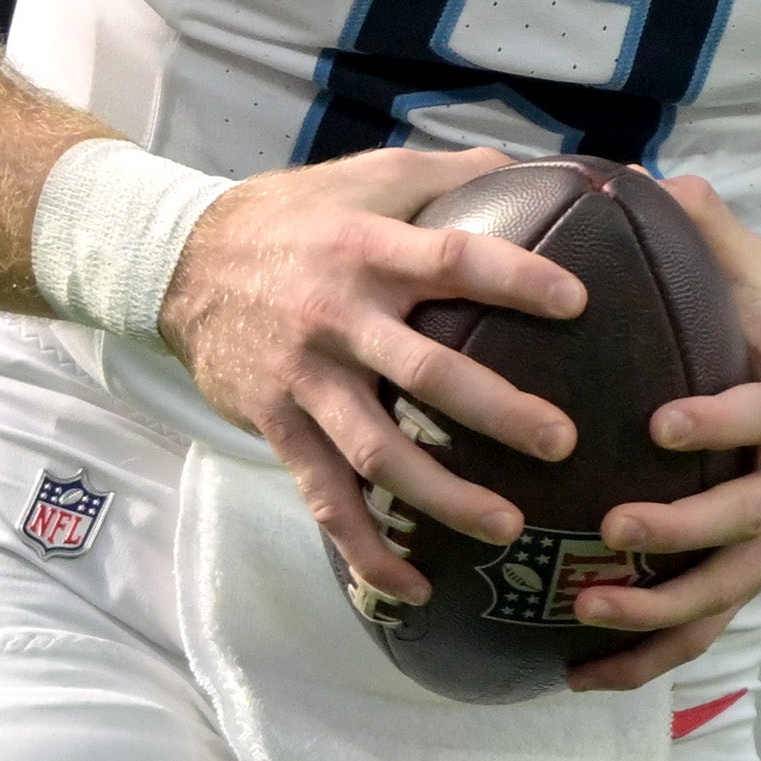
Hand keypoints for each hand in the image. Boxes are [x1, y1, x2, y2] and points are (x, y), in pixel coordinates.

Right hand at [159, 145, 584, 604]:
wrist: (180, 261)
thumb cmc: (300, 213)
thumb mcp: (374, 174)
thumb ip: (460, 175)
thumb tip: (558, 174)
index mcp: (371, 250)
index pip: (454, 261)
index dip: (516, 279)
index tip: (579, 303)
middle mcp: (340, 318)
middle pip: (426, 372)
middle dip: (497, 412)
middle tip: (563, 443)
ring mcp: (306, 381)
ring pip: (379, 452)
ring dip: (443, 497)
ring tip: (509, 527)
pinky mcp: (278, 427)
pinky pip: (326, 498)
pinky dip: (365, 548)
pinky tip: (413, 586)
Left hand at [560, 174, 760, 692]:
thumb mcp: (759, 281)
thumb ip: (712, 238)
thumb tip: (653, 177)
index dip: (721, 422)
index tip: (661, 423)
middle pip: (748, 522)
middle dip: (682, 535)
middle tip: (614, 530)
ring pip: (726, 593)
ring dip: (657, 612)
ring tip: (585, 611)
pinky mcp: (750, 580)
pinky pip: (701, 631)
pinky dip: (643, 659)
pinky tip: (576, 672)